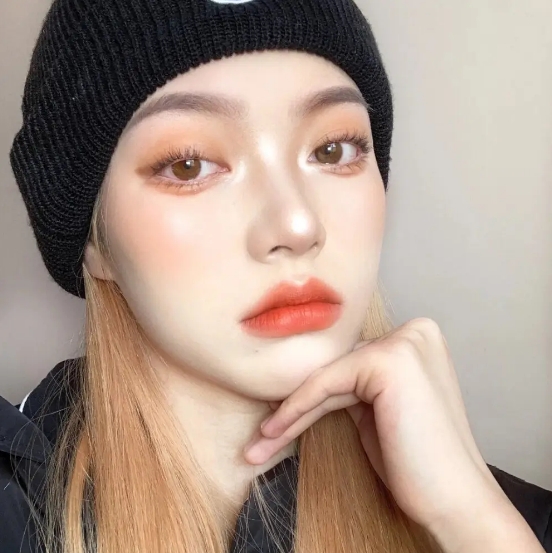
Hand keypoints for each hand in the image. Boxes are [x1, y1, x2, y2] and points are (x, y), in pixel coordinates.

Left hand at [243, 318, 520, 546]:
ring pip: (326, 378)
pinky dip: (296, 409)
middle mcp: (414, 333)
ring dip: (288, 414)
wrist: (455, 501)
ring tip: (259, 446)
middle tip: (263, 438)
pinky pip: (326, 384)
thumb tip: (310, 377)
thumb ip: (354, 386)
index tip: (278, 423)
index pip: (349, 366)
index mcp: (417, 340)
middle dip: (296, 406)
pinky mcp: (390, 360)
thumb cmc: (418, 464)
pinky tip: (273, 433)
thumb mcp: (378, 412)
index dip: (310, 396)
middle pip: (336, 371)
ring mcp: (405, 343)